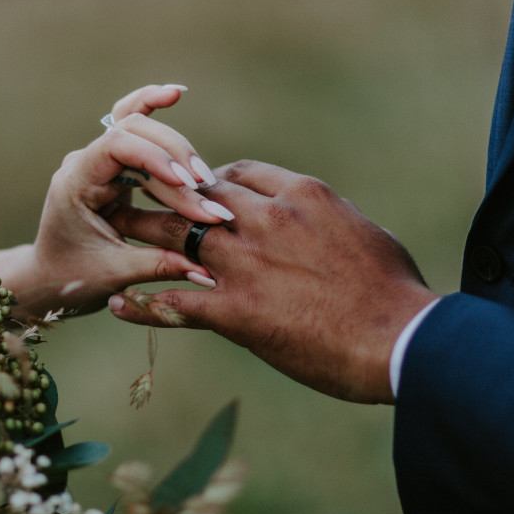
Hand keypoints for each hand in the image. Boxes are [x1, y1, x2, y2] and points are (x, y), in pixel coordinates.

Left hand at [7, 85, 233, 317]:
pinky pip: (132, 126)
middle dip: (175, 156)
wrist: (49, 278)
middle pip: (134, 130)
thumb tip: (206, 271)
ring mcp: (98, 161)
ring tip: (206, 178)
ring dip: (177, 149)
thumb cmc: (72, 277)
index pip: (116, 147)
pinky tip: (175, 93)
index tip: (188, 184)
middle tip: (205, 189)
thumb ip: (158, 265)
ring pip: (140, 128)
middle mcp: (84, 163)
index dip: (156, 158)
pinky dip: (152, 108)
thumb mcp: (114, 275)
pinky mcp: (114, 165)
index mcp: (74, 183)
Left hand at [106, 160, 437, 402]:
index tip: (196, 196)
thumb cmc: (398, 293)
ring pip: (175, 238)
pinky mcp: (236, 311)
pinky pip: (174, 302)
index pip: (239, 173)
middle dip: (164, 199)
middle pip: (196, 197)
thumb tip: (326, 222)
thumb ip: (333, 221)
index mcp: (302, 195)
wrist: (403, 339)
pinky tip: (118, 305)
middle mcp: (268, 219)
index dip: (210, 183)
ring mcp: (248, 263)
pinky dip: (142, 303)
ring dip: (140, 235)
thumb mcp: (366, 235)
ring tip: (110, 235)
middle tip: (136, 202)